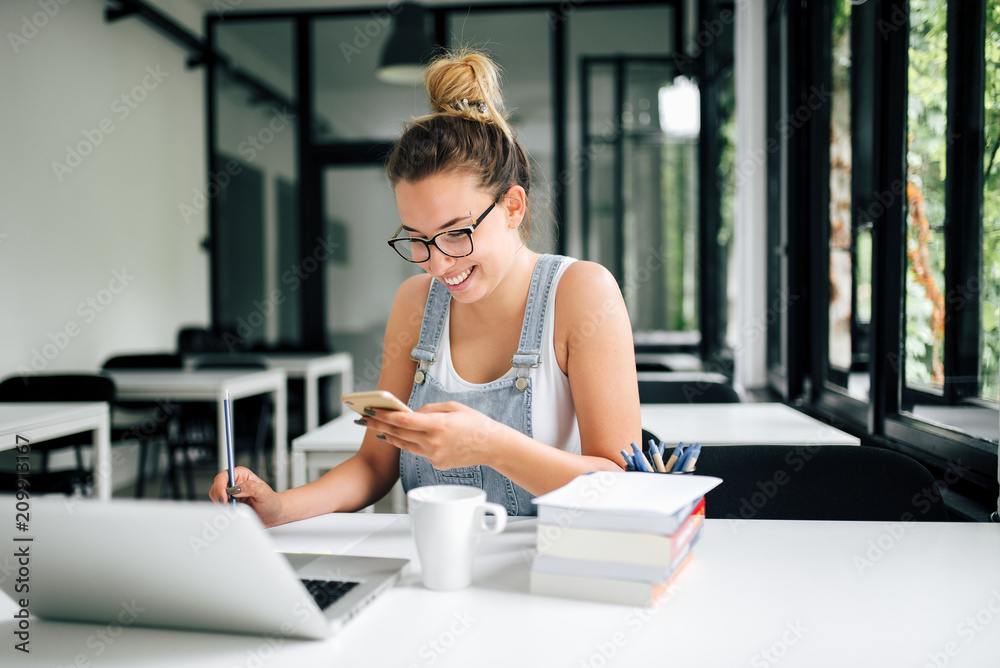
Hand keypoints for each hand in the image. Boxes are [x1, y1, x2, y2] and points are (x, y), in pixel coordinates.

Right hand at [208, 466, 282, 527]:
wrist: (272, 515)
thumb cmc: (271, 501)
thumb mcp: (264, 493)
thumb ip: (251, 488)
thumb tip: (235, 489)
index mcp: (242, 474)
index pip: (224, 476)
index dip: (220, 486)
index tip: (224, 497)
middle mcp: (234, 483)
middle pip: (216, 487)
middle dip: (221, 497)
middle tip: (232, 506)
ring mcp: (230, 494)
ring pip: (216, 498)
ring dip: (223, 505)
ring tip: (237, 508)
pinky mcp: (229, 504)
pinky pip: (220, 507)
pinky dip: (225, 511)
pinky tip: (235, 512)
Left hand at [363, 401, 510, 469]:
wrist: (492, 447)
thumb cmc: (476, 424)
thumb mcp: (453, 407)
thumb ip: (429, 409)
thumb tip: (412, 413)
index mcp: (437, 425)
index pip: (403, 420)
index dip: (383, 416)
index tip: (370, 411)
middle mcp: (433, 442)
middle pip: (398, 434)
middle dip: (379, 426)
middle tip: (363, 419)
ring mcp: (434, 456)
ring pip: (405, 445)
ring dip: (390, 436)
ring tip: (378, 430)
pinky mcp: (437, 464)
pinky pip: (419, 452)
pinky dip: (412, 444)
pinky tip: (405, 438)